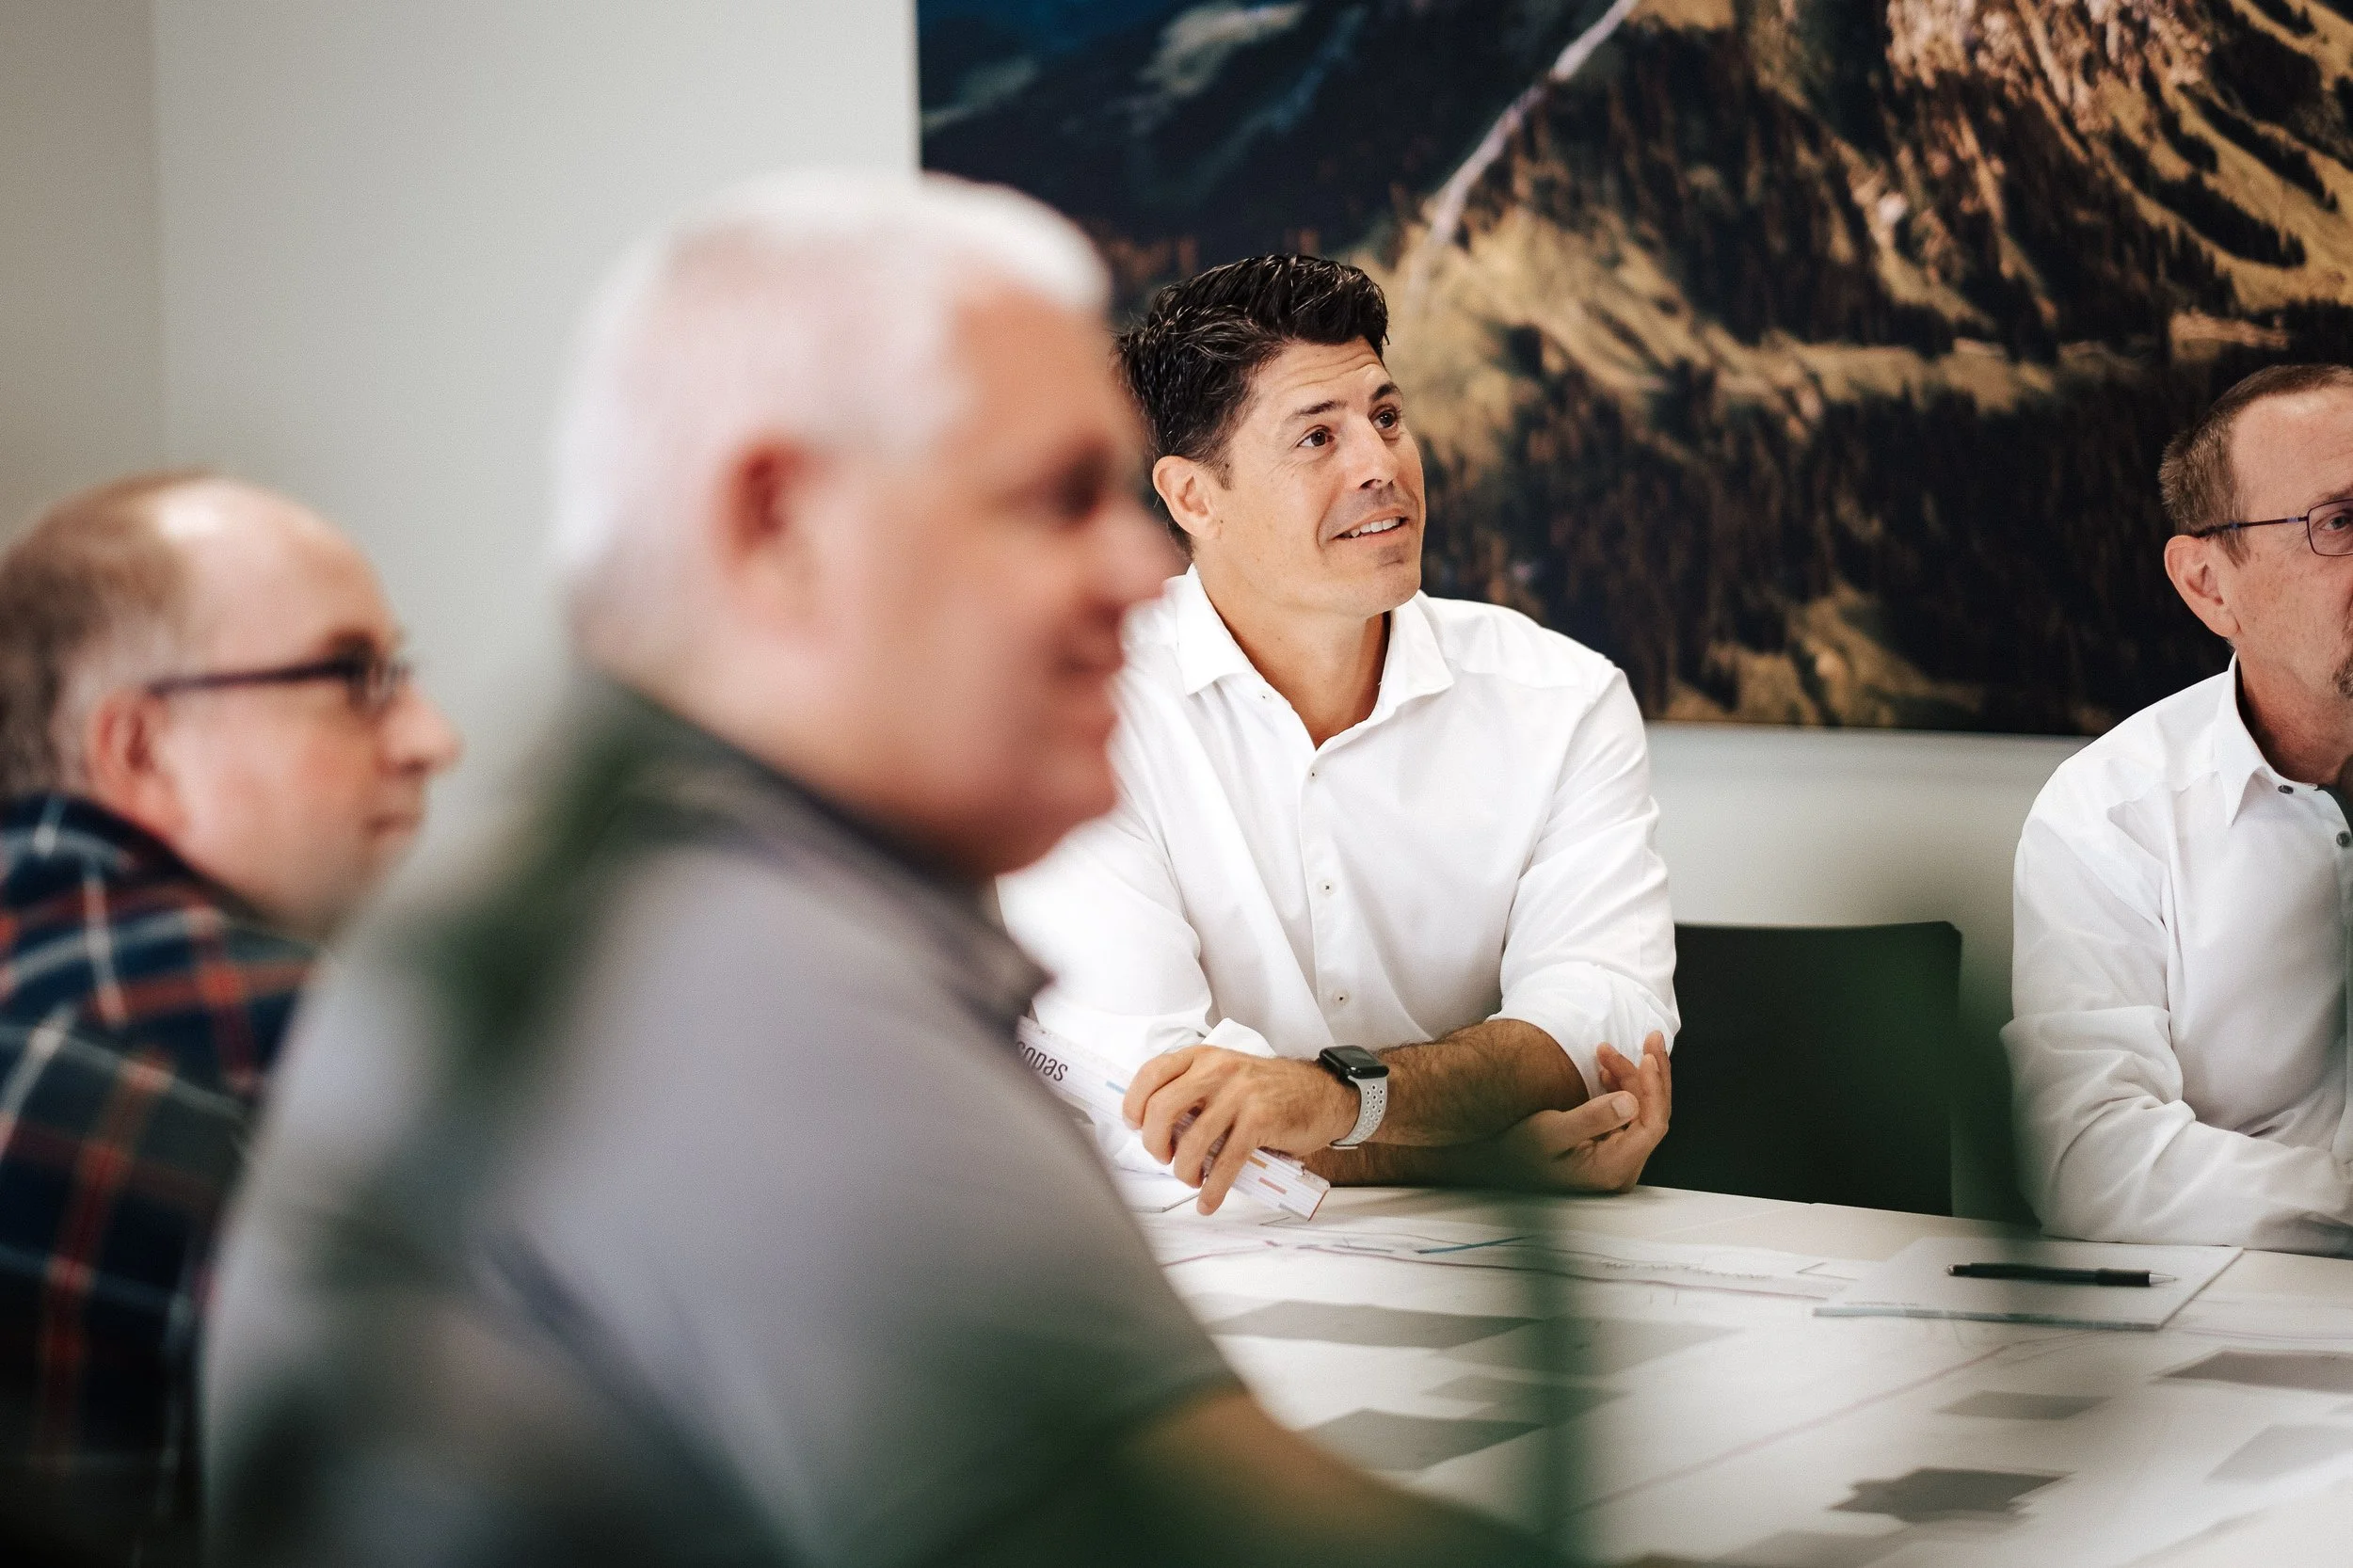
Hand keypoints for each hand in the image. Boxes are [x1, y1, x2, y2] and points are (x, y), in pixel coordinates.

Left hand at [1124, 1046, 1359, 1213]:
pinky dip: (1212, 1190)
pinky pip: (1225, 1163)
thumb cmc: (1269, 1091)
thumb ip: (1194, 1090)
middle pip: (1162, 1109)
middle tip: (1163, 1157)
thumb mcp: (1227, 1074)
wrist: (1323, 1094)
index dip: (1134, 1104)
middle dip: (1154, 1143)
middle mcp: (1218, 1070)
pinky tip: (1208, 1201)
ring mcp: (1240, 1094)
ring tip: (1191, 1179)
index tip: (1134, 1126)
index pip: (1152, 1074)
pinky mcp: (1260, 1121)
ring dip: (1183, 1171)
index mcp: (1204, 1057)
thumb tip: (1156, 1127)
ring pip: (1191, 1141)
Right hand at [1477, 1033, 1669, 1193]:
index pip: (1652, 1125)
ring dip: (1633, 1077)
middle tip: (1649, 1038)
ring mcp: (1616, 1158)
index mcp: (1613, 1168)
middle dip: (1650, 1074)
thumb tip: (1632, 1102)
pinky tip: (1607, 1070)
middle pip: (1652, 1115)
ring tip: (1609, 1051)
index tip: (1647, 1057)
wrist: (1496, 1161)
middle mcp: (1622, 1167)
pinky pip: (1629, 1114)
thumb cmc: (1517, 1150)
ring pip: (1642, 1111)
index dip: (1654, 1088)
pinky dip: (1623, 1087)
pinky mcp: (1608, 1147)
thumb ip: (1591, 1118)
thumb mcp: (1549, 1131)